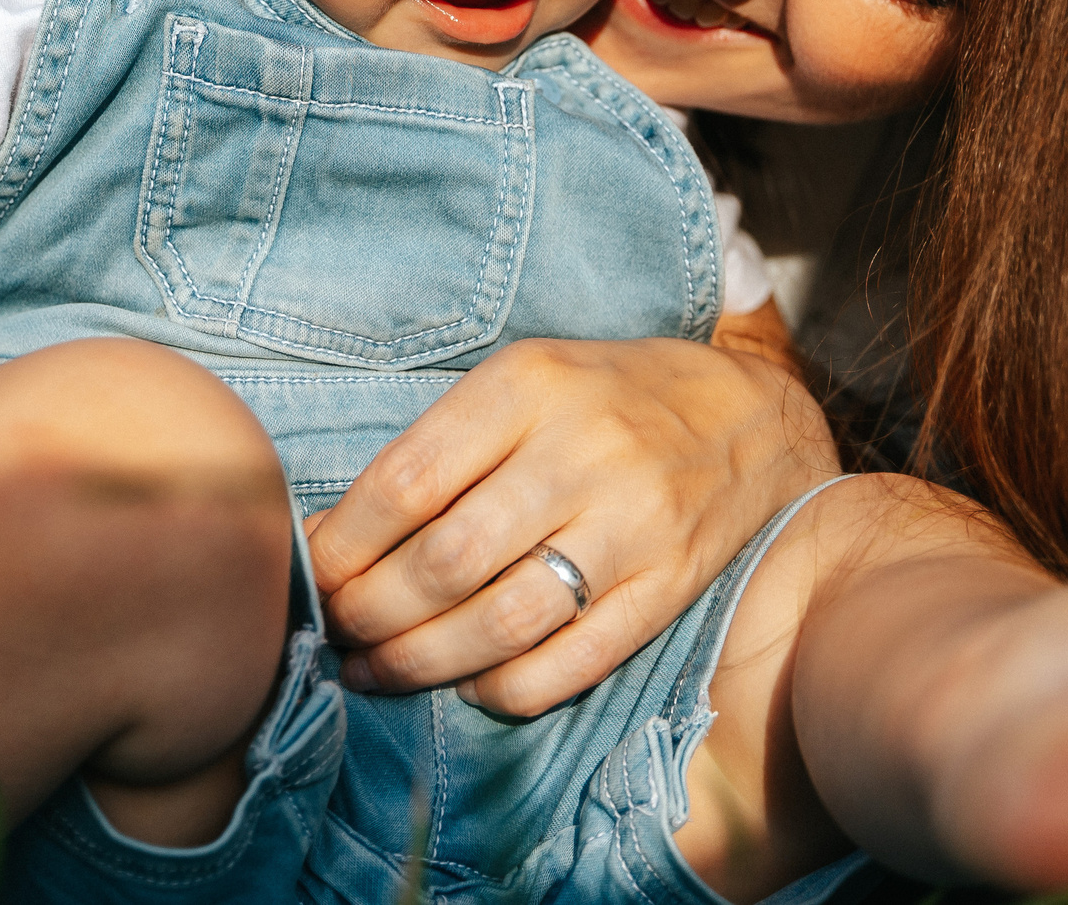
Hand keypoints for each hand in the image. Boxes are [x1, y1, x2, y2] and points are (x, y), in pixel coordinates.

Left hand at [307, 336, 838, 714]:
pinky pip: (571, 661)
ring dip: (421, 662)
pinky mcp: (669, 587)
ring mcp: (633, 525)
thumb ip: (440, 448)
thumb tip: (332, 535)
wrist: (753, 420)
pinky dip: (506, 688)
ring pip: (502, 622)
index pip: (408, 481)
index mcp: (530, 385)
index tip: (314, 574)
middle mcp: (583, 451)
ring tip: (378, 670)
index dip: (343, 544)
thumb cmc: (608, 399)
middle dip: (369, 614)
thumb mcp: (526, 379)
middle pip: (446, 561)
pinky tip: (471, 684)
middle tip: (337, 633)